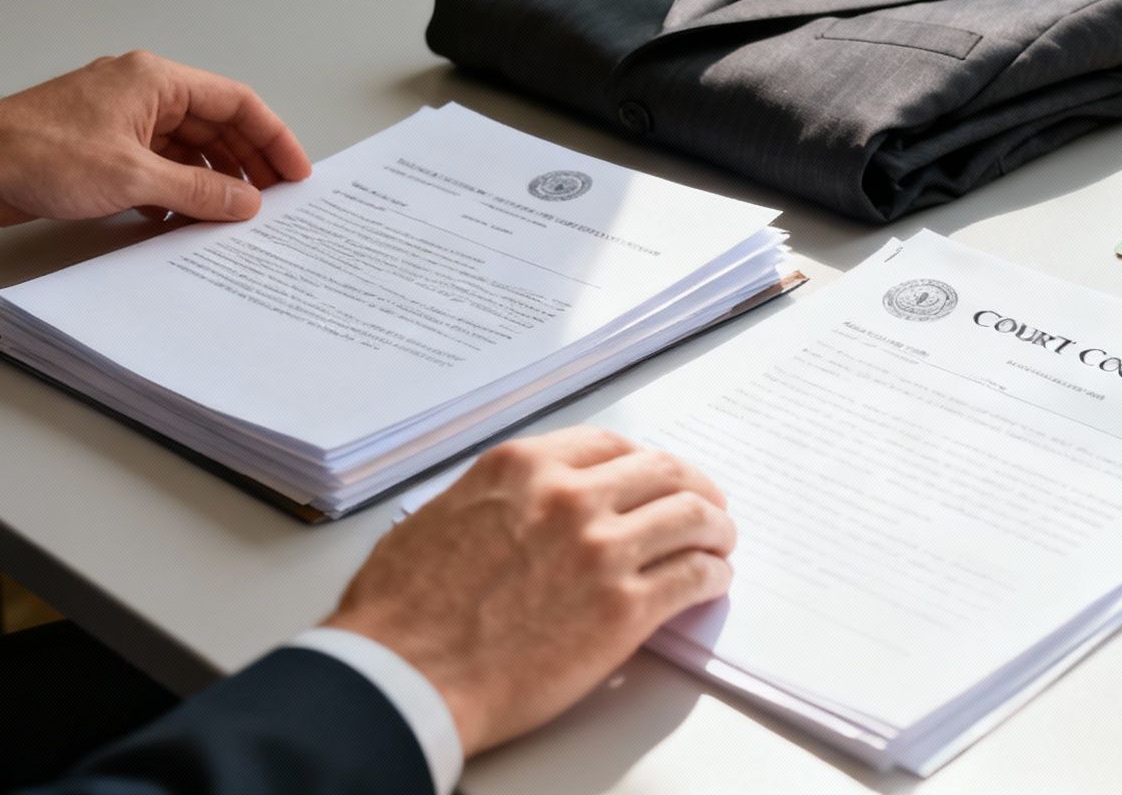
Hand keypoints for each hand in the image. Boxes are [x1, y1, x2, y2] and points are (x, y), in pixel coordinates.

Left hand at [0, 51, 312, 226]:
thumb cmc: (40, 153)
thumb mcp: (134, 178)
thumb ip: (198, 193)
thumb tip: (246, 203)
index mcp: (156, 80)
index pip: (236, 102)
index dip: (273, 138)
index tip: (296, 173)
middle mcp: (143, 92)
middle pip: (215, 126)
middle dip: (246, 164)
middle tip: (273, 202)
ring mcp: (121, 120)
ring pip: (187, 150)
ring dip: (210, 183)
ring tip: (233, 218)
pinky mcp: (102, 148)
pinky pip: (157, 166)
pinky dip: (176, 192)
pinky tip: (184, 221)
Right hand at [326, 426, 736, 755]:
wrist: (403, 677)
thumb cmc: (402, 610)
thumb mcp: (440, 515)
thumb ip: (497, 498)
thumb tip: (524, 506)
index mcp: (522, 467)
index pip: (611, 444)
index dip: (644, 462)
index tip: (655, 478)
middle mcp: (568, 496)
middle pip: (663, 472)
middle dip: (693, 488)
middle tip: (706, 507)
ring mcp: (601, 549)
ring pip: (691, 518)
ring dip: (715, 529)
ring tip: (720, 545)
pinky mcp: (623, 608)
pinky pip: (693, 577)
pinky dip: (711, 576)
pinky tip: (711, 583)